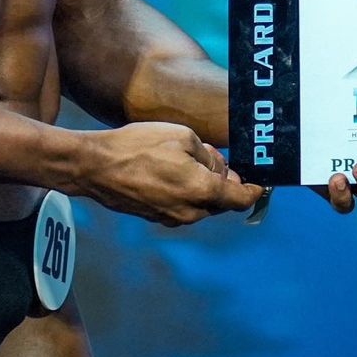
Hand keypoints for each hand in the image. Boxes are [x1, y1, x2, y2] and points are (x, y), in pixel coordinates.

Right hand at [78, 122, 263, 226]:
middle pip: (220, 201)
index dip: (253, 191)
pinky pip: (182, 206)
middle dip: (225, 182)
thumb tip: (220, 170)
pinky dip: (187, 192)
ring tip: (191, 159)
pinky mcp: (156, 217)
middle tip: (217, 158)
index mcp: (201, 191)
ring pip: (201, 204)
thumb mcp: (183, 137)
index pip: (239, 199)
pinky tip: (174, 170)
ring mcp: (171, 218)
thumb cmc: (140, 146)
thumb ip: (209, 157)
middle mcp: (190, 212)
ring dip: (204, 186)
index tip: (260, 184)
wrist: (97, 166)